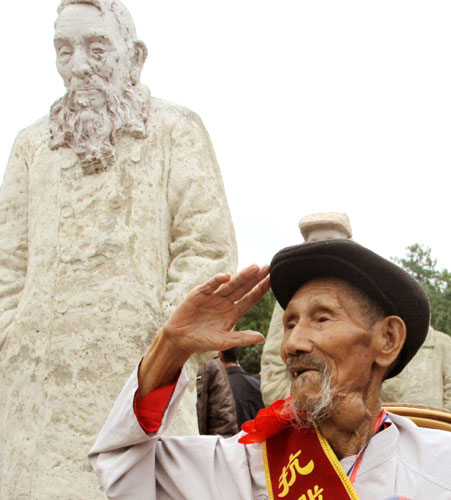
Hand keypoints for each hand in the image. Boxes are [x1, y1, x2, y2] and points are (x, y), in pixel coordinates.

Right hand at [139, 264, 269, 396]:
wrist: (179, 339)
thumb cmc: (202, 341)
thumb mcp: (224, 342)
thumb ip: (241, 338)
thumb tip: (261, 337)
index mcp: (233, 312)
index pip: (251, 298)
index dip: (261, 289)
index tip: (273, 280)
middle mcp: (225, 302)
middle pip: (243, 288)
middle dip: (255, 278)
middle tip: (268, 267)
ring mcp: (213, 296)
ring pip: (230, 284)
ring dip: (242, 276)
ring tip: (254, 267)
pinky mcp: (199, 294)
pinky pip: (210, 286)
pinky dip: (217, 281)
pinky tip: (226, 276)